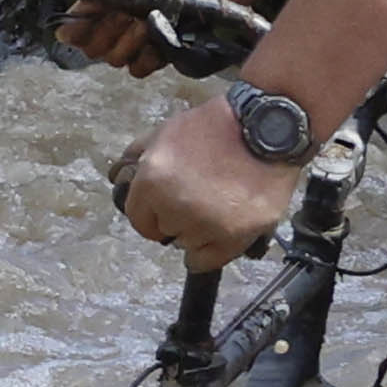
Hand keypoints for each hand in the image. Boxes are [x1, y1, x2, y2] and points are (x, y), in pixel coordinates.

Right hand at [57, 0, 247, 69]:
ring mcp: (131, 45)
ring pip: (115, 59)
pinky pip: (138, 69)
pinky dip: (147, 56)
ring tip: (146, 21)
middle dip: (108, 33)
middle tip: (126, 15)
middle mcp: (111, 29)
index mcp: (101, 6)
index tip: (91, 18)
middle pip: (93, 48)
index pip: (74, 27)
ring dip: (129, 42)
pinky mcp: (152, 58)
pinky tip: (158, 39)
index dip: (76, 28)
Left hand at [114, 91, 307, 267]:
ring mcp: (205, 224)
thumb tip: (117, 175)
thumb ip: (138, 155)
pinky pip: (207, 260)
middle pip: (164, 231)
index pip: (138, 219)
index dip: (152, 212)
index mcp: (152, 180)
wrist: (270, 127)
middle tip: (199, 196)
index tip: (165, 207)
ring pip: (186, 244)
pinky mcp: (235, 236)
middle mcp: (174, 206)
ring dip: (197, 231)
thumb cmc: (218, 126)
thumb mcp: (168, 130)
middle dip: (176, 217)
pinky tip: (218, 233)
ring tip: (218, 205)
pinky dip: (210, 251)